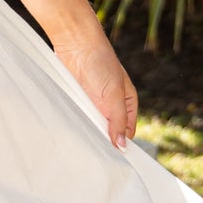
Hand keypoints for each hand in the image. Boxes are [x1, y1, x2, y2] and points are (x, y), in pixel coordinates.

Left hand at [55, 30, 138, 149]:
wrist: (77, 43)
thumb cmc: (101, 62)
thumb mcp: (114, 93)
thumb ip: (118, 120)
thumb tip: (121, 145)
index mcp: (127, 104)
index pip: (128, 132)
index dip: (122, 145)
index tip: (114, 159)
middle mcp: (112, 107)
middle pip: (110, 133)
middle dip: (105, 143)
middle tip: (98, 157)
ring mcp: (94, 105)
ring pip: (94, 128)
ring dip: (90, 135)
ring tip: (86, 148)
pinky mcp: (79, 102)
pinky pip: (80, 119)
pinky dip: (78, 127)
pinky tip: (75, 135)